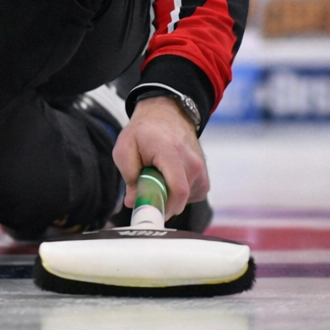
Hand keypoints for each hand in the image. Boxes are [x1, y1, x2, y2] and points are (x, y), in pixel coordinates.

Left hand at [112, 96, 209, 218]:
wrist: (168, 116)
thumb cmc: (144, 132)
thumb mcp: (125, 148)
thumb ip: (128, 176)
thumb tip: (133, 202)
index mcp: (171, 154)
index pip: (178, 190)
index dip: (163, 207)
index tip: (148, 213)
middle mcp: (193, 164)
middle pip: (178, 198)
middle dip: (159, 200)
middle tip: (144, 188)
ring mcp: (202, 172)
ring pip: (182, 200)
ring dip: (166, 195)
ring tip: (157, 175)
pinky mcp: (205, 180)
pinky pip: (189, 197)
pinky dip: (175, 193)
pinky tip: (168, 177)